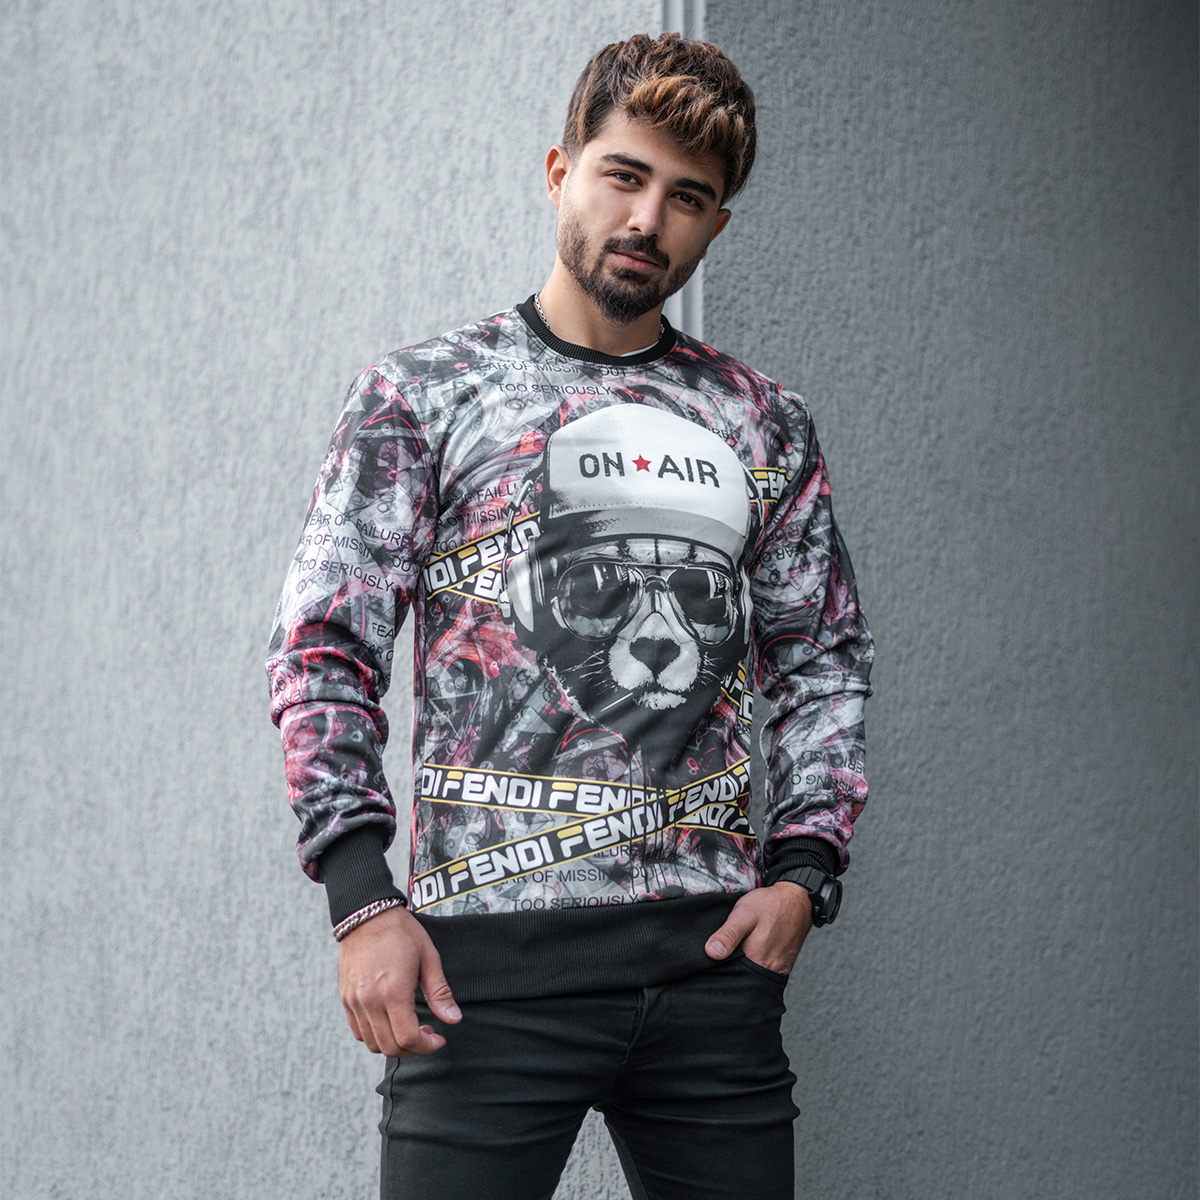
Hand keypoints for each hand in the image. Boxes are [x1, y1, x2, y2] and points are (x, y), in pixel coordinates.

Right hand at [338, 904, 461, 1055]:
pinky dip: (375, 1036)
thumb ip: (440, 992)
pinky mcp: (346, 999)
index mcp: (393, 992)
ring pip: (372, 1043)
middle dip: (413, 1049)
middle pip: (390, 1047)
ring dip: (394, 1045)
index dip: (426, 1047)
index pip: (408, 1039)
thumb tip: (454, 1019)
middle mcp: (370, 1001)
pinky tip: (390, 1022)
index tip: (438, 1039)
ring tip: (410, 1028)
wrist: (367, 915)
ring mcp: (354, 1002)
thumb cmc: (401, 932)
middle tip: (427, 1034)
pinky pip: (359, 1031)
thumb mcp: (428, 958)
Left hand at [704, 881, 813, 974]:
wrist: (798, 900)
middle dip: (730, 967)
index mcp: (755, 959)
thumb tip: (711, 953)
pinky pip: (764, 971)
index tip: (711, 956)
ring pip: (752, 974)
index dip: (718, 966)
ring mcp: (778, 969)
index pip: (729, 974)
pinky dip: (755, 964)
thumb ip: (728, 934)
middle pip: (741, 976)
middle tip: (726, 948)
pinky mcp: (783, 965)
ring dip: (743, 965)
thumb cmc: (771, 905)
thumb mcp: (744, 913)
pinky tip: (751, 950)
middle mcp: (768, 969)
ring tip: (739, 947)